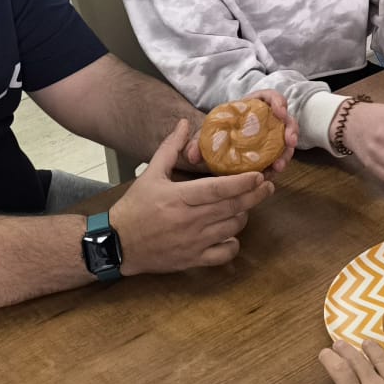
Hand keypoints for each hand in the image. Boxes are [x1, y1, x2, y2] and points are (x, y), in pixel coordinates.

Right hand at [110, 120, 271, 273]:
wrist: (116, 243)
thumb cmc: (135, 206)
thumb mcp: (150, 174)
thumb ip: (171, 148)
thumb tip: (184, 123)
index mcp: (179, 198)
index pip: (218, 189)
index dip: (242, 182)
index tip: (259, 175)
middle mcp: (189, 221)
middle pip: (232, 208)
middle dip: (254, 196)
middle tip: (267, 186)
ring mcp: (193, 243)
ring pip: (232, 228)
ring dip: (243, 215)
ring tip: (244, 205)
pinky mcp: (192, 260)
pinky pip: (224, 254)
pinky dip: (233, 244)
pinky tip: (230, 234)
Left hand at [184, 89, 297, 173]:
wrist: (218, 145)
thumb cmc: (217, 132)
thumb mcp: (208, 133)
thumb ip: (199, 141)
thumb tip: (192, 156)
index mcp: (255, 106)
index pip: (272, 97)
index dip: (279, 102)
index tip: (280, 112)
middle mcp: (268, 119)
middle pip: (286, 120)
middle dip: (291, 131)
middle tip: (289, 142)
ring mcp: (272, 136)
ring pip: (287, 141)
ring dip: (287, 153)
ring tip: (280, 166)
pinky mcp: (272, 151)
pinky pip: (280, 156)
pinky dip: (278, 164)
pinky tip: (272, 173)